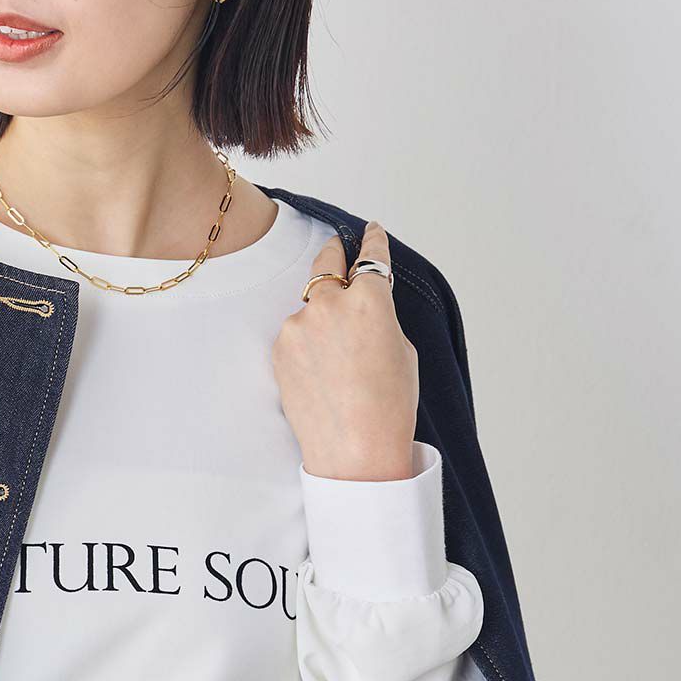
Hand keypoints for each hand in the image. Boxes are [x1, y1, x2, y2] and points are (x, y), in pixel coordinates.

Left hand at [271, 220, 418, 479]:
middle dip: (334, 253)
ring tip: (336, 355)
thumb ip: (379, 316)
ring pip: (309, 307)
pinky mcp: (279, 348)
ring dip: (320, 316)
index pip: (371, 256)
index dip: (372, 240)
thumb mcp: (402, 349)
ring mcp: (298, 325)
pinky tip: (321, 372)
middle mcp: (329, 303)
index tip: (370, 230)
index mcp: (370, 299)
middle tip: (337, 248)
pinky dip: (306, 343)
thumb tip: (363, 307)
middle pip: (326, 262)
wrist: (353, 449)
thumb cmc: (388, 405)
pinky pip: (295, 335)